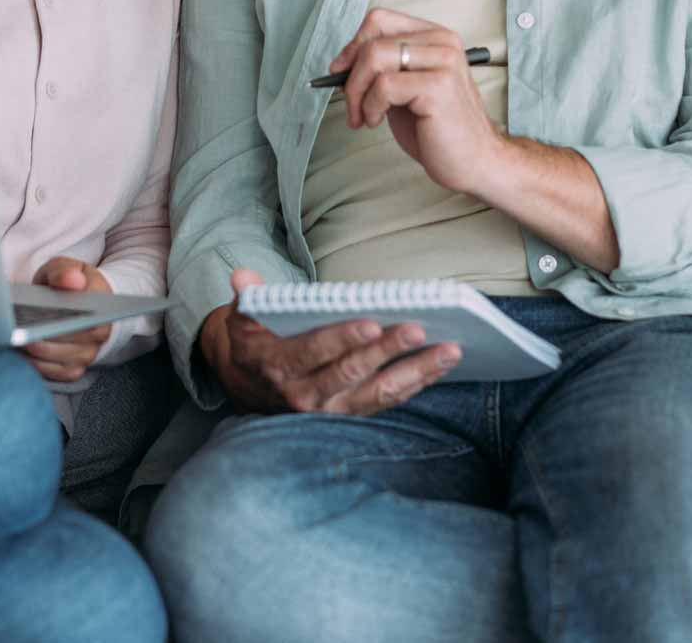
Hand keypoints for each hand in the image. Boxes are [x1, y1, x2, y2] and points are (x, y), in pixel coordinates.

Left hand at [20, 258, 112, 382]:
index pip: (83, 318)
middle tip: (11, 329)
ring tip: (8, 338)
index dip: (58, 321)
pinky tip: (15, 350)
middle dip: (35, 335)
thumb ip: (64, 272)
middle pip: (62, 340)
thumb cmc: (68, 283)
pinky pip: (48, 372)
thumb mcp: (65, 268)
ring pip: (51, 358)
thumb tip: (71, 281)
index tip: (34, 319)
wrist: (78, 302)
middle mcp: (100, 334)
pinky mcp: (72, 371)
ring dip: (28, 350)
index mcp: (103, 306)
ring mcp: (87, 355)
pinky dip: (29, 363)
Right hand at [198, 269, 459, 415]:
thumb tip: (243, 277)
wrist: (248, 385)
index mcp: (278, 367)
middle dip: (387, 351)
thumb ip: (248, 295)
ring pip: (378, 394)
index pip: (314, 353)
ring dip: (416, 372)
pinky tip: (440, 366)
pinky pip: (387, 401)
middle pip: (352, 374)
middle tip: (418, 329)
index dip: (343, 339)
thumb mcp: (242, 316)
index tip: (372, 323)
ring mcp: (331, 410)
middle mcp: (305, 396)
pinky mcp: (350, 414)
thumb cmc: (254, 340)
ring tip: (449, 351)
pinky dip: (416, 384)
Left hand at [330, 9, 505, 195]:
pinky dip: (370, 106)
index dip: (353, 45)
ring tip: (364, 116)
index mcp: (435, 38)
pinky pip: (384, 85)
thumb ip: (381, 70)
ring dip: (357, 92)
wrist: (474, 162)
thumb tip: (341, 64)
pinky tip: (377, 121)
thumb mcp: (403, 90)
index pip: (380, 20)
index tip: (340, 71)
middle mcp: (442, 43)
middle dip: (350, 74)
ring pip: (374, 57)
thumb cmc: (437, 129)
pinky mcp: (438, 86)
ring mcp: (443, 62)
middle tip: (351, 103)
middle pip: (373, 39)